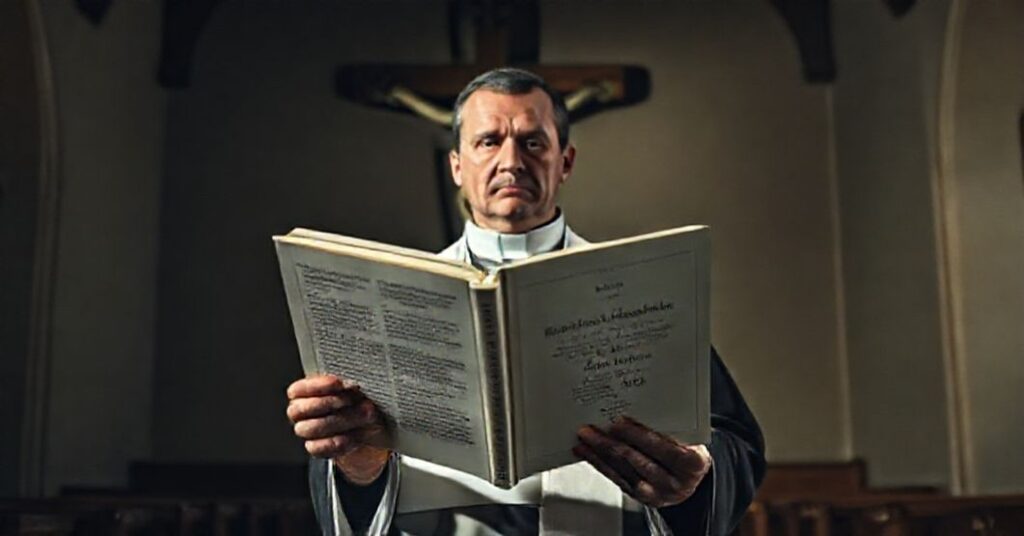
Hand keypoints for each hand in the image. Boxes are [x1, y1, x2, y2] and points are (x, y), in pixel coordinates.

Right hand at [286, 375, 389, 484]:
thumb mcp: (358, 389)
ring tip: (364, 415)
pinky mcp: (317, 449)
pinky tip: (353, 437)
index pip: (297, 390)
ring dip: (341, 421)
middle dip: (328, 403)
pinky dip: (337, 443)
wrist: (374, 429)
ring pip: (310, 429)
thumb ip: (349, 385)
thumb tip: (350, 384)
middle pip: (300, 409)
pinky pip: (317, 448)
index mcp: (304, 392)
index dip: (316, 386)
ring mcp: (307, 432)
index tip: (339, 384)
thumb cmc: (362, 402)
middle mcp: (301, 412)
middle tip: (352, 400)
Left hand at [574, 415, 710, 507]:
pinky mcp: (641, 498)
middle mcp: (675, 482)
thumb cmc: (688, 450)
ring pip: (623, 471)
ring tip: (585, 438)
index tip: (619, 422)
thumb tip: (639, 408)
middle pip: (638, 460)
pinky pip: (617, 479)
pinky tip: (588, 453)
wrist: (690, 479)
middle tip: (592, 429)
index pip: (663, 448)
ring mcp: (657, 493)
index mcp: (692, 463)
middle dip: (611, 443)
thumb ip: (671, 426)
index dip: (639, 435)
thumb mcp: (690, 437)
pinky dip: (600, 464)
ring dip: (600, 453)